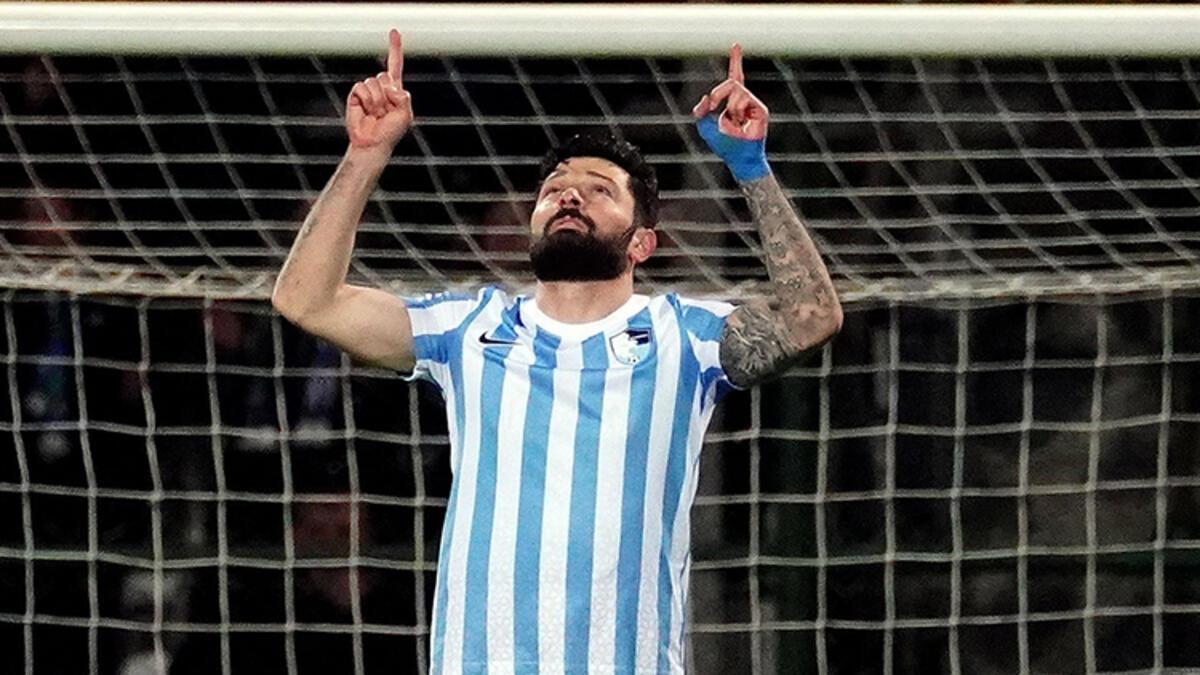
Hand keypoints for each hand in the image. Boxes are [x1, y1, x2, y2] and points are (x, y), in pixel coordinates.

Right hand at [346, 29, 412, 150]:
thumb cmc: (391, 132)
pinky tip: (366, 112)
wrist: (372, 144)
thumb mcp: (406, 115)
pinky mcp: (355, 95)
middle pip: (385, 76)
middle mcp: (381, 88)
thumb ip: (403, 97)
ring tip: (376, 114)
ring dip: (377, 100)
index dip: (394, 48)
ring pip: (373, 82)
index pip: (395, 65)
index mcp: (395, 90)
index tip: (394, 31)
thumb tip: (389, 86)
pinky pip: (360, 88)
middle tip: (385, 112)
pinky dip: (365, 100)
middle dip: (387, 94)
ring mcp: (367, 91)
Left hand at [692, 43, 770, 181]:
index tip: (736, 45)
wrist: (739, 159)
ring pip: (736, 89)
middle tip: (713, 107)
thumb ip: (701, 110)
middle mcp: (746, 100)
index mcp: (734, 102)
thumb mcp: (704, 126)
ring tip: (732, 122)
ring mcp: (754, 104)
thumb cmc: (723, 145)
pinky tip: (740, 123)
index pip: (735, 77)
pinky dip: (735, 110)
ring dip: (728, 106)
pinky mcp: (761, 110)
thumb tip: (707, 97)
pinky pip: (743, 98)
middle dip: (718, 93)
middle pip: (731, 82)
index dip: (735, 61)